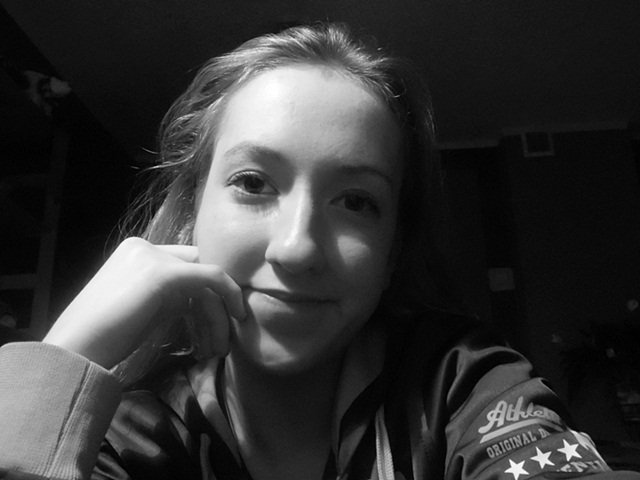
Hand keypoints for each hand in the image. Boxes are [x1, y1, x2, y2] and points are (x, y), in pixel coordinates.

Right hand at [43, 237, 244, 368]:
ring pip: (207, 278)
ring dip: (219, 315)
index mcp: (136, 254)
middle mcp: (145, 248)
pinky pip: (212, 277)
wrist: (74, 350)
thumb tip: (199, 304)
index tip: (210, 331)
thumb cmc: (101, 341)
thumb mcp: (142, 311)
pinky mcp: (163, 273)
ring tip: (219, 349)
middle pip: (199, 270)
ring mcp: (153, 257)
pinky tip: (236, 318)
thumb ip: (168, 298)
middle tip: (220, 343)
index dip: (204, 297)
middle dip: (214, 306)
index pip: (185, 266)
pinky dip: (230, 295)